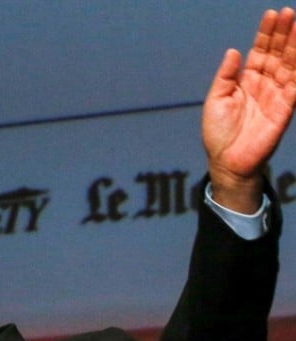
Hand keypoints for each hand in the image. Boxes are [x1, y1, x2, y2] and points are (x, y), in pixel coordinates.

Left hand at [203, 7, 295, 211]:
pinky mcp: (285, 109)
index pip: (260, 52)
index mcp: (246, 81)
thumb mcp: (216, 99)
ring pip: (289, 65)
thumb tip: (234, 51)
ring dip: (294, 46)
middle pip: (277, 54)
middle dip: (282, 33)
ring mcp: (276, 96)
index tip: (271, 14)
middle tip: (288, 12)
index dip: (266, 34)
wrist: (226, 161)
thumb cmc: (218, 133)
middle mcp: (264, 85)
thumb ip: (226, 75)